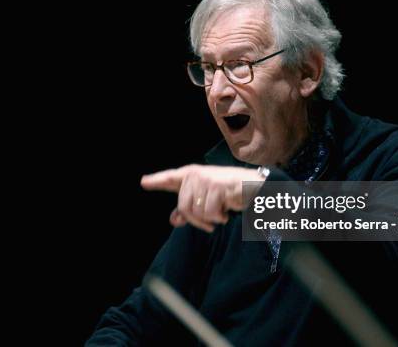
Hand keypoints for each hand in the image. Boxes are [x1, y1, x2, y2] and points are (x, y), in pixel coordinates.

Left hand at [141, 165, 263, 232]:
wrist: (254, 186)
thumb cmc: (229, 192)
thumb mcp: (206, 200)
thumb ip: (189, 208)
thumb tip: (174, 220)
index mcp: (190, 176)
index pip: (170, 178)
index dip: (156, 181)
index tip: (143, 182)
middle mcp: (195, 175)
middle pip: (184, 207)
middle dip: (197, 220)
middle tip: (209, 223)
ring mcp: (205, 179)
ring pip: (196, 212)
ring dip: (210, 219)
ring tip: (220, 213)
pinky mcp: (215, 186)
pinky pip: (209, 213)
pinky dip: (219, 217)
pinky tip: (226, 211)